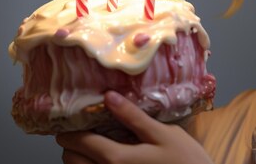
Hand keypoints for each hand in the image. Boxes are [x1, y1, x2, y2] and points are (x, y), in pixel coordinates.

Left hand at [56, 91, 213, 163]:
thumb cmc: (185, 160)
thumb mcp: (163, 134)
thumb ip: (133, 117)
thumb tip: (108, 97)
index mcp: (116, 159)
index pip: (77, 141)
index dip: (70, 127)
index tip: (74, 115)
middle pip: (71, 159)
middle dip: (74, 142)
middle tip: (87, 126)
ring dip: (80, 156)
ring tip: (97, 141)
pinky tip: (108, 156)